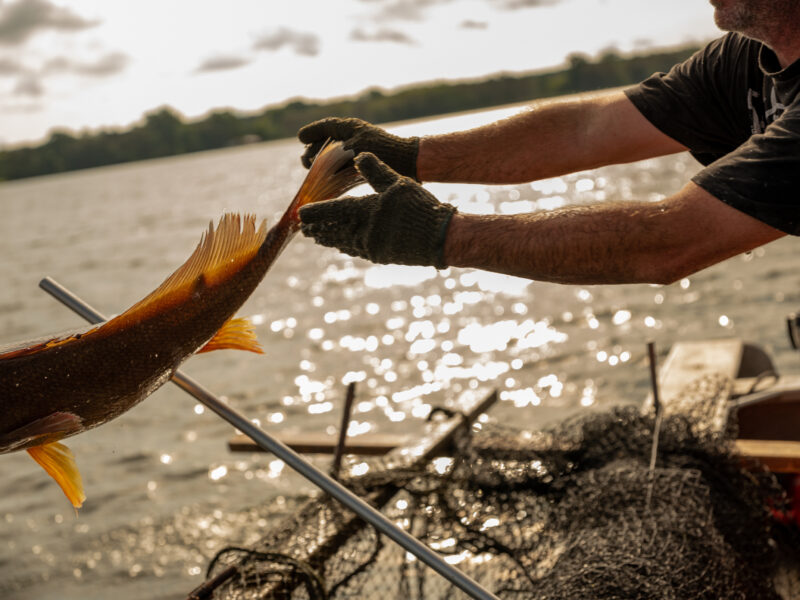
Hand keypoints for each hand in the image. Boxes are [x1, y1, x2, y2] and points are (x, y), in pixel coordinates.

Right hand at [298, 117, 419, 180]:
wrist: (411, 163)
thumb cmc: (385, 152)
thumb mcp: (355, 150)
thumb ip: (333, 155)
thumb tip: (312, 162)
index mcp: (351, 127)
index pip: (327, 126)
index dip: (312, 132)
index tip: (300, 138)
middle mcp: (354, 137)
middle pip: (327, 142)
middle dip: (314, 151)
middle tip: (305, 162)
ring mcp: (358, 151)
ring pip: (333, 156)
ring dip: (321, 164)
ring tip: (312, 171)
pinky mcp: (364, 165)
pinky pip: (343, 168)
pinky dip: (333, 173)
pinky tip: (327, 183)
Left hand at [299, 153, 455, 267]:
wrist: (440, 238)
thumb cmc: (420, 208)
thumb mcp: (398, 183)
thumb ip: (376, 170)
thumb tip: (358, 155)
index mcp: (366, 211)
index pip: (333, 212)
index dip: (315, 213)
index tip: (301, 214)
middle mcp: (364, 232)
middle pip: (333, 231)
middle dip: (318, 230)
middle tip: (304, 229)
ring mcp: (372, 247)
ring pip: (343, 243)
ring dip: (330, 239)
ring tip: (319, 237)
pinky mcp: (380, 256)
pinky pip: (357, 251)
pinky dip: (346, 246)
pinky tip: (343, 245)